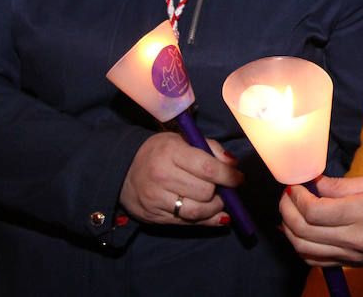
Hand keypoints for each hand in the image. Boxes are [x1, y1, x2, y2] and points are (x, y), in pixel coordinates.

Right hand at [120, 132, 242, 226]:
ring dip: (215, 209)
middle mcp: (162, 175)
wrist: (122, 167)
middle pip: (204, 192)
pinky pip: (185, 223)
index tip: (239, 178)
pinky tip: (214, 215)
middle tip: (225, 188)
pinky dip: (204, 221)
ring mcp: (155, 198)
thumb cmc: (159, 151)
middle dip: (221, 192)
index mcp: (171, 151)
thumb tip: (233, 165)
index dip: (228, 176)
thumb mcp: (182, 140)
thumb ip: (210, 149)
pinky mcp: (153, 216)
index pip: (207, 168)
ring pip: (196, 211)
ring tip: (219, 201)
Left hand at [279, 175, 362, 268]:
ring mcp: (351, 256)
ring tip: (290, 210)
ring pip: (304, 249)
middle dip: (287, 209)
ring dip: (289, 228)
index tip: (295, 184)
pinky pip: (315, 261)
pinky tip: (299, 231)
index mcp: (362, 214)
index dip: (297, 196)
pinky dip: (300, 246)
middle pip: (303, 231)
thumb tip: (316, 183)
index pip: (314, 211)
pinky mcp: (351, 265)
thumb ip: (342, 186)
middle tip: (288, 194)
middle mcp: (353, 239)